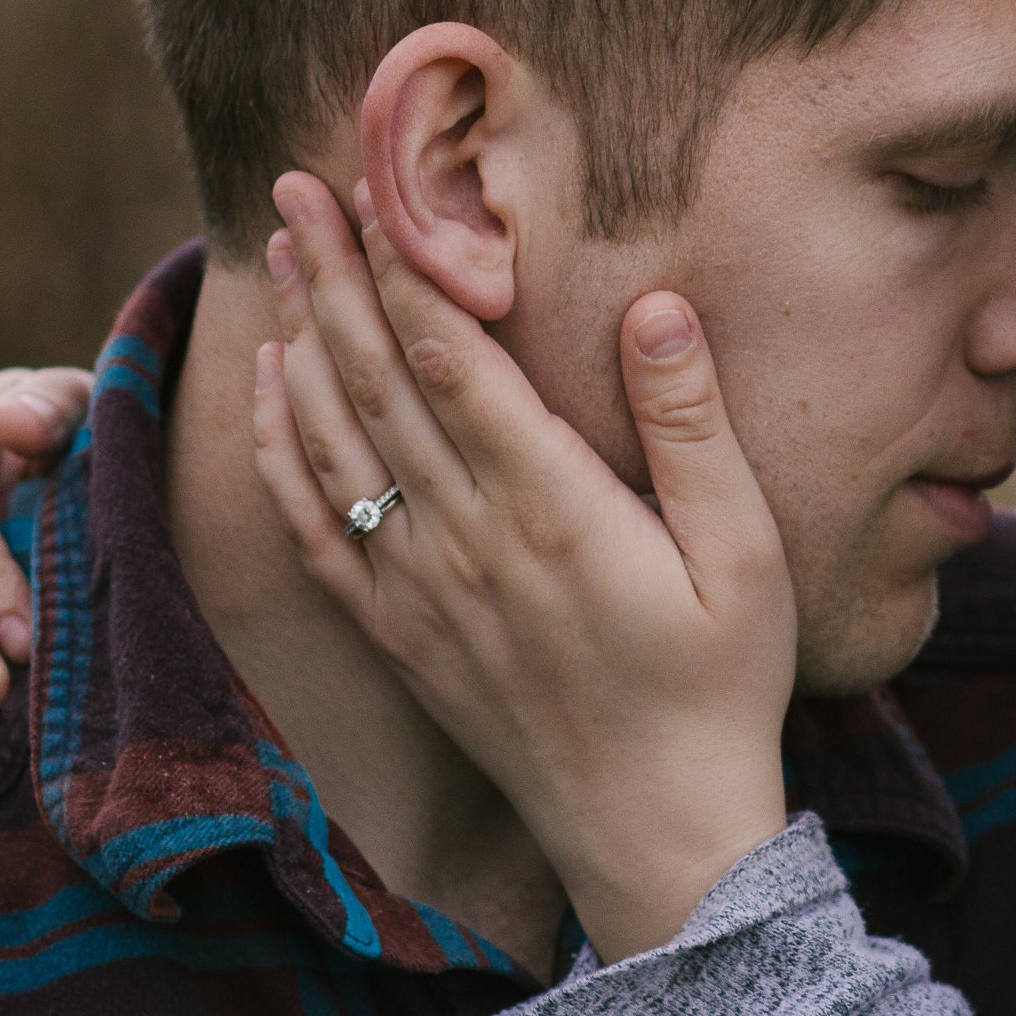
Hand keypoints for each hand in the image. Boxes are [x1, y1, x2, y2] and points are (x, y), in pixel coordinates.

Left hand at [257, 174, 796, 961]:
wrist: (656, 833)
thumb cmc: (721, 687)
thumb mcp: (745, 554)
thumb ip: (693, 427)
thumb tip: (656, 307)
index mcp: (547, 505)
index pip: (446, 356)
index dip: (403, 263)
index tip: (371, 184)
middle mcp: (462, 538)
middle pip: (372, 378)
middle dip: (333, 271)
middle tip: (295, 183)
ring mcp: (417, 589)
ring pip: (331, 439)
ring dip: (299, 338)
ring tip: (283, 254)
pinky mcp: (399, 633)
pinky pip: (313, 525)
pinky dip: (280, 448)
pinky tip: (270, 391)